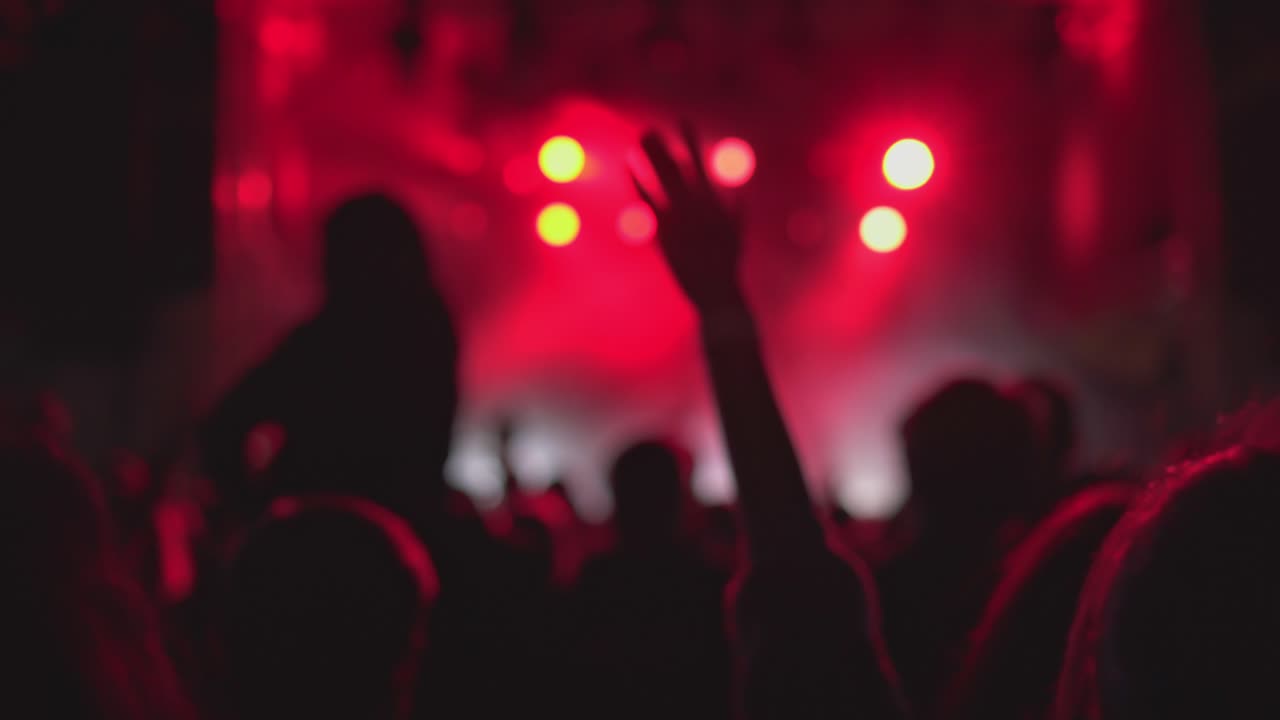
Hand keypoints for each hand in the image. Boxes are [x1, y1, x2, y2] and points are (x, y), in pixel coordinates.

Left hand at [633, 124, 746, 315]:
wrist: (718, 291)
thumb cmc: (728, 266)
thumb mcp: (738, 236)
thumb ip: (737, 212)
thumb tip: (740, 195)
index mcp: (714, 203)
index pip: (700, 165)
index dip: (690, 142)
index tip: (682, 121)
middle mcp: (697, 206)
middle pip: (677, 170)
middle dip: (663, 149)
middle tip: (649, 129)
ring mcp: (681, 218)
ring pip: (663, 180)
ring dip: (651, 158)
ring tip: (640, 139)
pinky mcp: (666, 233)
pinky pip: (649, 203)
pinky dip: (639, 184)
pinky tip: (629, 167)